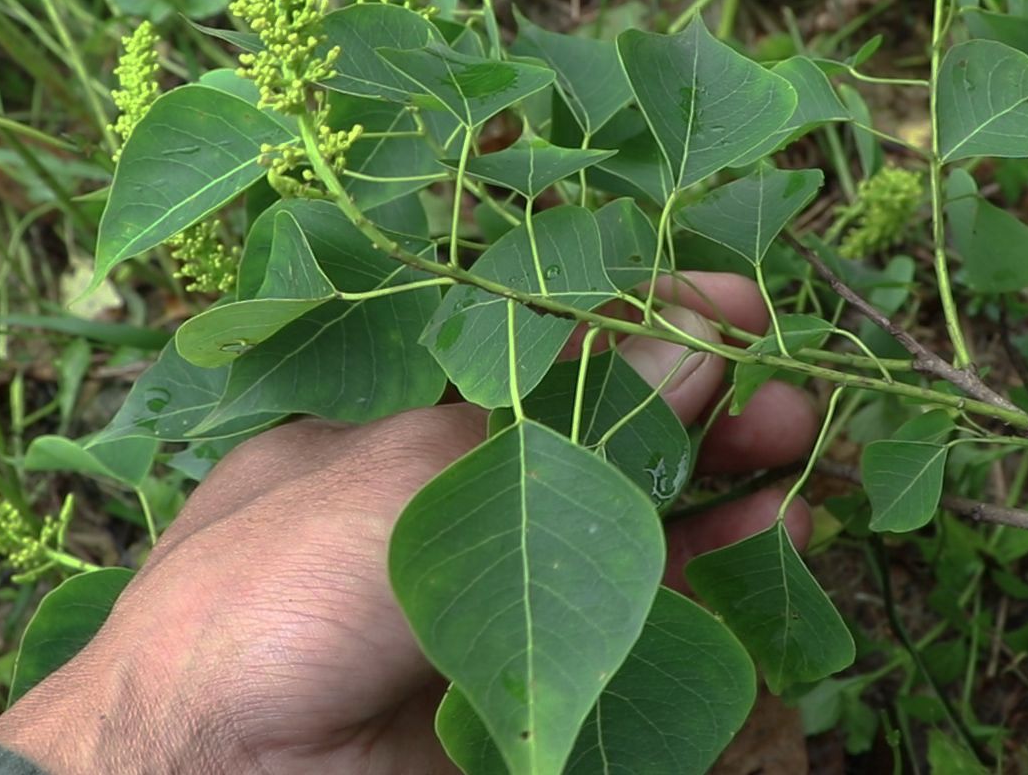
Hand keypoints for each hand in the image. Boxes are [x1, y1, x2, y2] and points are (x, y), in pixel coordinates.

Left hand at [0, 272, 816, 774]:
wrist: (225, 774)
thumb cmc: (286, 584)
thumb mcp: (425, 466)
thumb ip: (574, 409)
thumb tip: (696, 333)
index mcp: (417, 408)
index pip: (552, 338)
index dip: (644, 313)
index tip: (733, 300)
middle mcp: (474, 478)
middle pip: (614, 419)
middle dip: (706, 391)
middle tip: (789, 376)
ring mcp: (516, 570)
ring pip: (646, 505)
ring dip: (729, 469)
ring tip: (802, 438)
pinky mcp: (552, 659)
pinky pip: (656, 599)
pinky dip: (723, 560)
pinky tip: (782, 527)